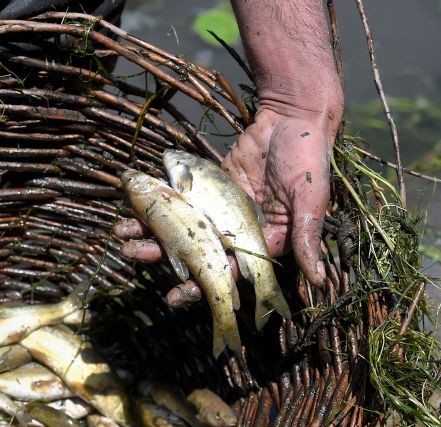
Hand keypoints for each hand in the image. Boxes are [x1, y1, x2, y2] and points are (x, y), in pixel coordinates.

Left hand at [115, 107, 339, 305]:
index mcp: (262, 245)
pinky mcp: (203, 188)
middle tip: (135, 258)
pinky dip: (154, 206)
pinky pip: (176, 202)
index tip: (175, 295)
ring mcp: (215, 211)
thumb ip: (307, 236)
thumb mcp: (310, 198)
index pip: (228, 274)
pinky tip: (131, 209)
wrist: (292, 116)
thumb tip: (317, 279)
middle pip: (195, 254)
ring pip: (180, 229)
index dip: (202, 287)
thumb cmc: (308, 158)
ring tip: (122, 237)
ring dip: (151, 234)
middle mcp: (235, 233)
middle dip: (165, 260)